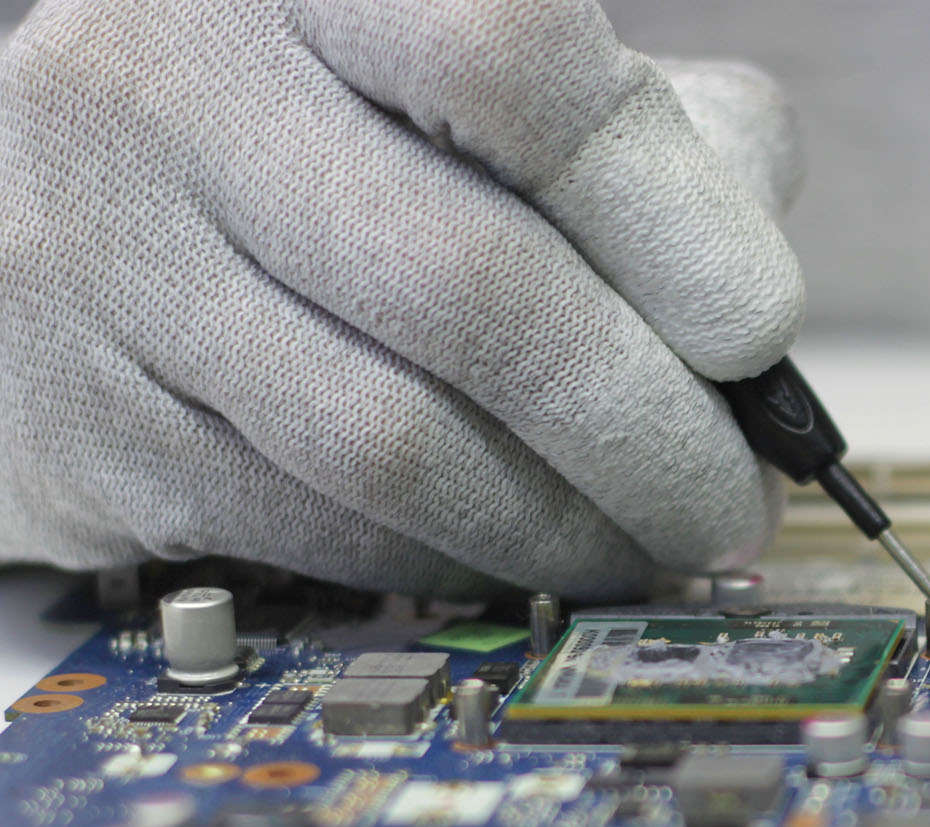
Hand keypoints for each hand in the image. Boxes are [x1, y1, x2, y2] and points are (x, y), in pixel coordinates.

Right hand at [0, 0, 803, 596]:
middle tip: (729, 504)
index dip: (669, 222)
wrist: (95, 180)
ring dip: (563, 528)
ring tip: (647, 545)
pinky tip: (515, 549)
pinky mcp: (75, 414)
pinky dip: (451, 561)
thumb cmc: (346, 127)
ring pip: (393, 443)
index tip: (758, 335)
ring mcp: (101, 249)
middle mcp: (172, 85)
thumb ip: (658, 142)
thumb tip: (757, 335)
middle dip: (648, 435)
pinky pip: (313, 529)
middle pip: (473, 292)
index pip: (514, 67)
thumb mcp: (502, 77)